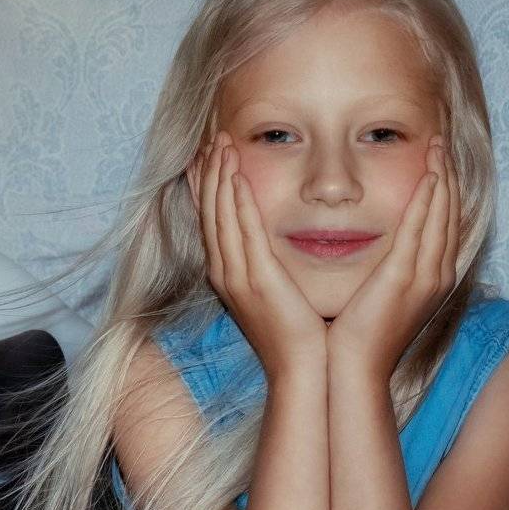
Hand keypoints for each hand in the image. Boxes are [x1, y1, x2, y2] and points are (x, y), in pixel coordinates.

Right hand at [187, 129, 327, 378]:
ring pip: (221, 215)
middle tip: (213, 139)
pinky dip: (238, 200)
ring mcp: (237, 275)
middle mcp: (224, 272)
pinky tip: (238, 176)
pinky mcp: (257, 278)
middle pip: (209, 212)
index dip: (207, 187)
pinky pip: (244, 231)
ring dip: (221, 177)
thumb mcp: (276, 294)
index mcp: (228, 275)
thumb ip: (269, 267)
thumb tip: (273, 247)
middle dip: (210, 173)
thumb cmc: (296, 336)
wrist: (301, 370)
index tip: (208, 158)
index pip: (211, 221)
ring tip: (222, 144)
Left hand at [325, 135, 460, 381]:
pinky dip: (427, 199)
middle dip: (447, 174)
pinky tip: (428, 174)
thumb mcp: (378, 295)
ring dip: (441, 177)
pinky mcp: (405, 277)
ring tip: (436, 145)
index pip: (443, 223)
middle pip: (449, 213)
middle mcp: (436, 274)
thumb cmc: (356, 336)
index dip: (443, 189)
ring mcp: (425, 276)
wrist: (352, 369)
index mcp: (430, 278)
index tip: (436, 160)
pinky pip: (421, 228)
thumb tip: (378, 249)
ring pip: (441, 215)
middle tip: (440, 140)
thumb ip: (385, 269)